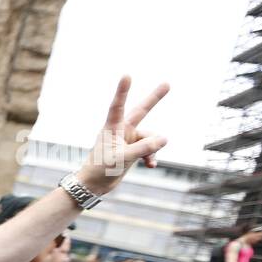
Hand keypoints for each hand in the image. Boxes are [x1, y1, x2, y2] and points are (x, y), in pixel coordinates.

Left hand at [78, 76, 168, 194]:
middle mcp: (121, 131)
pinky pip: (149, 149)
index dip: (123, 91)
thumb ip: (144, 148)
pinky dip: (151, 156)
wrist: (93, 185)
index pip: (118, 106)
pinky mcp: (132, 150)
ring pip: (150, 138)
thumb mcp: (123, 158)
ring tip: (148, 161)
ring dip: (152, 149)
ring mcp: (127, 140)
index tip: (127, 76)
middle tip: (168, 84)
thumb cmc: (101, 170)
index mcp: (112, 128)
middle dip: (154, 99)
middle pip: (141, 112)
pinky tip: (151, 166)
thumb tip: (165, 139)